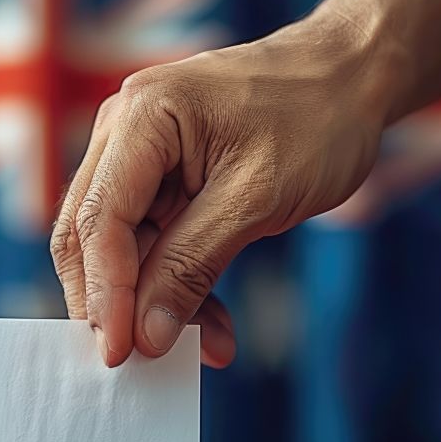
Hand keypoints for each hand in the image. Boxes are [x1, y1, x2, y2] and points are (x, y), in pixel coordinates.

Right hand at [50, 17, 392, 366]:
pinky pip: (155, 247)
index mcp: (142, 118)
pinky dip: (179, 288)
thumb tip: (146, 334)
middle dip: (115, 304)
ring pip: (124, 252)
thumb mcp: (257, 197)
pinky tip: (214, 328)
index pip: (99, 218)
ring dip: (157, 304)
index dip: (104, 292)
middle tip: (141, 362)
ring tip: (209, 346)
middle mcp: (125, 134)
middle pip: (90, 236)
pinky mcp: (163, 184)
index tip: (120, 352)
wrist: (350, 79)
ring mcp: (140, 159)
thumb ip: (192, 264)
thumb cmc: (314, 119)